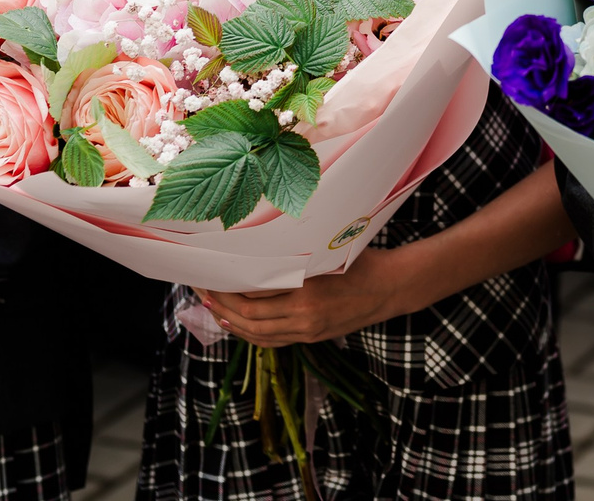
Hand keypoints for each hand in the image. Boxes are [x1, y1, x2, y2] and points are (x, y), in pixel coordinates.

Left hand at [201, 250, 405, 347]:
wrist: (389, 288)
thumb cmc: (360, 261)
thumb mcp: (326, 253)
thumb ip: (293, 258)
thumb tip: (253, 253)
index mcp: (306, 290)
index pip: (255, 292)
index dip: (229, 286)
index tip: (212, 274)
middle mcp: (304, 315)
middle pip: (250, 315)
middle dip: (222, 304)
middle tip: (203, 291)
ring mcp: (307, 330)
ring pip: (257, 333)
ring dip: (231, 321)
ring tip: (212, 308)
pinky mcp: (310, 337)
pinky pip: (272, 340)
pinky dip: (250, 333)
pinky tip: (237, 324)